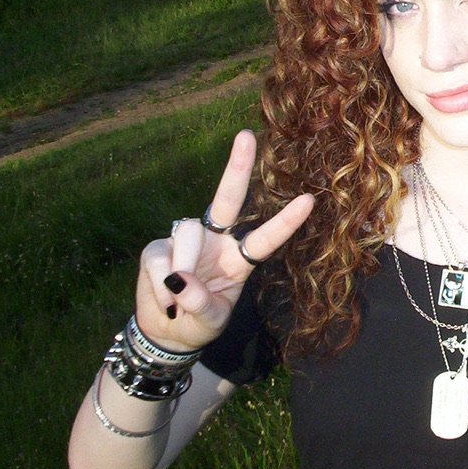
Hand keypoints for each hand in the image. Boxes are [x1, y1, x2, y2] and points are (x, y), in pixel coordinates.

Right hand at [134, 130, 313, 350]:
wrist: (166, 333)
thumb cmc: (199, 322)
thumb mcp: (210, 320)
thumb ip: (202, 303)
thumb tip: (180, 279)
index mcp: (239, 258)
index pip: (265, 237)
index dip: (286, 222)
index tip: (310, 201)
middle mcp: (216, 241)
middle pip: (228, 199)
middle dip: (237, 168)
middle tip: (246, 136)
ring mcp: (186, 241)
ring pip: (187, 235)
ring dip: (184, 266)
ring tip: (178, 299)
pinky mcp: (157, 249)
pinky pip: (160, 258)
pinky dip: (160, 284)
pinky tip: (166, 302)